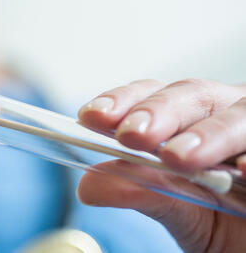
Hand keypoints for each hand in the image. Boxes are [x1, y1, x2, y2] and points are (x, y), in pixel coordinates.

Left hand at [76, 79, 245, 251]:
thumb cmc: (223, 223)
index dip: (121, 101)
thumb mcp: (178, 211)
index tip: (90, 116)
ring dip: (206, 134)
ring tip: (178, 157)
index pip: (149, 96)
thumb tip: (88, 186)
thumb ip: (141, 192)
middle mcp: (223, 114)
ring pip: (236, 114)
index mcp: (188, 120)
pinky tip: (243, 168)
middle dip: (157, 114)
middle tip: (131, 135)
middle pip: (190, 96)